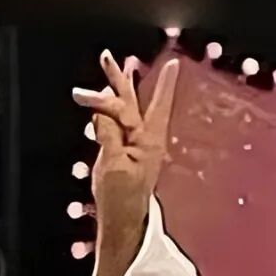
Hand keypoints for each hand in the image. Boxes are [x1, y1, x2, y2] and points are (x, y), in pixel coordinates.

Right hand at [72, 51, 179, 222]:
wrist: (122, 219)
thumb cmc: (122, 196)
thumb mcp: (113, 165)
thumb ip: (109, 135)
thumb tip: (103, 111)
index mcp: (150, 140)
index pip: (155, 105)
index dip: (165, 84)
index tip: (174, 63)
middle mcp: (145, 138)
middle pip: (132, 102)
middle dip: (120, 79)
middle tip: (108, 57)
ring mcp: (134, 144)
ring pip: (123, 110)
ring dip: (114, 90)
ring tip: (113, 69)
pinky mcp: (122, 151)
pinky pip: (114, 124)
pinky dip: (106, 111)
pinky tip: (100, 104)